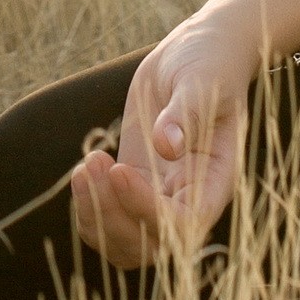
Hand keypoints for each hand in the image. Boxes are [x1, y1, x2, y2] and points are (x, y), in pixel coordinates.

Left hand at [87, 0, 274, 248]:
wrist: (195, 54)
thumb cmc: (209, 64)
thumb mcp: (201, 81)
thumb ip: (186, 114)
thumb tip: (167, 146)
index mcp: (215, 181)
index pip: (184, 224)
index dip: (148, 209)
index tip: (120, 170)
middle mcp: (189, 198)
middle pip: (150, 245)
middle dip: (113, 216)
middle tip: (93, 164)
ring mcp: (159, 195)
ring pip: (125, 242)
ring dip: (96, 216)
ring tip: (84, 167)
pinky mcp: (134, 184)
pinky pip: (109, 220)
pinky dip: (89, 208)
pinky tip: (83, 169)